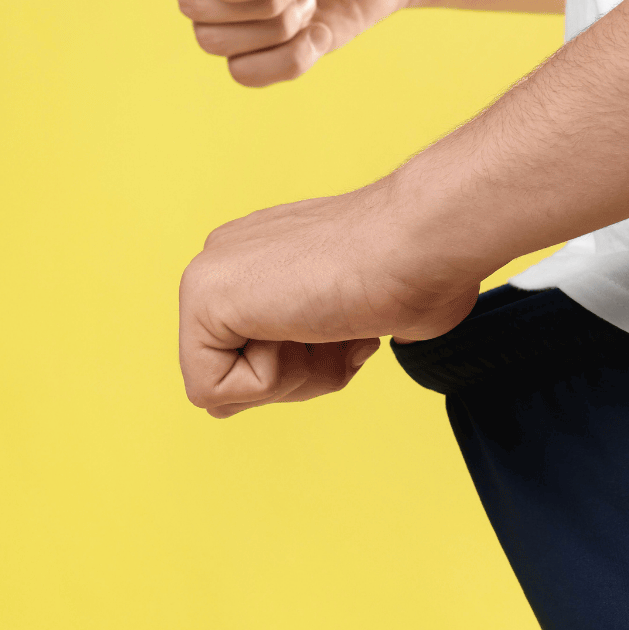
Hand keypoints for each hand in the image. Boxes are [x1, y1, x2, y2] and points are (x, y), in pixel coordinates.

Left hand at [178, 178, 484, 417]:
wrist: (424, 239)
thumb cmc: (423, 268)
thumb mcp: (375, 308)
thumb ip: (345, 328)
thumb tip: (356, 339)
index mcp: (268, 258)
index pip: (260, 352)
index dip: (316, 363)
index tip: (355, 324)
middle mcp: (231, 260)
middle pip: (242, 375)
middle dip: (302, 374)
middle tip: (345, 330)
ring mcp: (211, 274)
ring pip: (230, 387)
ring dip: (297, 375)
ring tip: (336, 324)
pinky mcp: (204, 297)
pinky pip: (213, 390)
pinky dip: (274, 380)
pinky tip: (308, 324)